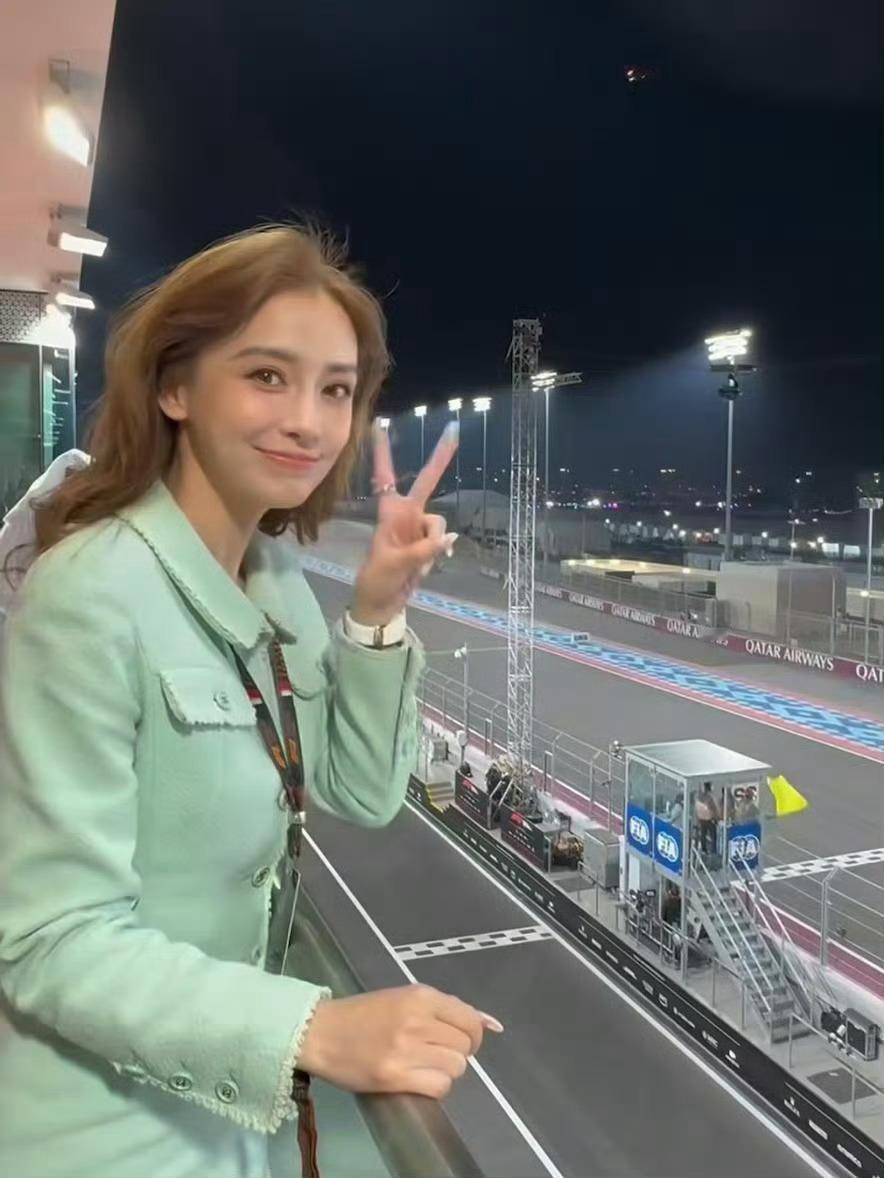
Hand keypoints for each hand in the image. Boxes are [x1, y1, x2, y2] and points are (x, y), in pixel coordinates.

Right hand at [296, 984, 502, 1098]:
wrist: (320, 1032)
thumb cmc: (363, 1014)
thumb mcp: (404, 998)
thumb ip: (445, 1009)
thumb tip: (491, 1024)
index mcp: (420, 996)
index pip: (470, 1019)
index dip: (474, 1034)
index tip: (463, 1041)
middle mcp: (417, 1020)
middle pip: (465, 1046)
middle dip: (458, 1052)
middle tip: (437, 1053)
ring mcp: (406, 1049)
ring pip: (456, 1067)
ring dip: (446, 1070)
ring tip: (425, 1065)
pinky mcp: (395, 1076)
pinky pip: (438, 1086)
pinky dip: (435, 1086)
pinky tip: (418, 1079)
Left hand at [351, 423, 458, 626]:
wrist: (381, 604)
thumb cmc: (377, 580)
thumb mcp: (394, 564)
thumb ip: (421, 550)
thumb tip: (446, 538)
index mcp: (389, 514)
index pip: (385, 477)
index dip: (384, 452)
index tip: (380, 424)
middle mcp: (405, 515)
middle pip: (426, 483)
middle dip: (440, 459)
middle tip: (454, 430)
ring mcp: (418, 530)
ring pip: (439, 523)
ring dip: (433, 544)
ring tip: (415, 566)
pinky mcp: (428, 545)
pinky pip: (442, 542)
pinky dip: (436, 555)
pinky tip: (422, 570)